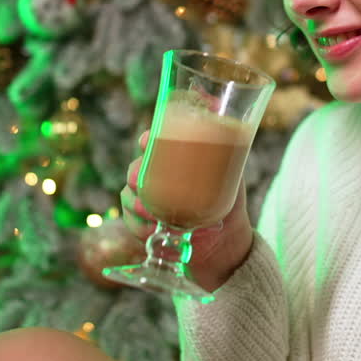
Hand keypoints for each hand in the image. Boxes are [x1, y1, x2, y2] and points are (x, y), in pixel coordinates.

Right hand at [120, 130, 255, 291]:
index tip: (147, 142)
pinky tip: (152, 231)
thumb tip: (222, 117)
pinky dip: (139, 227)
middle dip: (134, 175)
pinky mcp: (144, 224)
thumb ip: (227, 152)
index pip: (154, 143)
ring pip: (129, 196)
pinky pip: (130, 223)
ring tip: (152, 214)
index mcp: (175, 161)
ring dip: (136, 205)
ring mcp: (148, 201)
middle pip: (135, 169)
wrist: (225, 243)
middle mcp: (157, 178)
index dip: (148, 140)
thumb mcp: (231, 177)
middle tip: (140, 182)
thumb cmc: (228, 203)